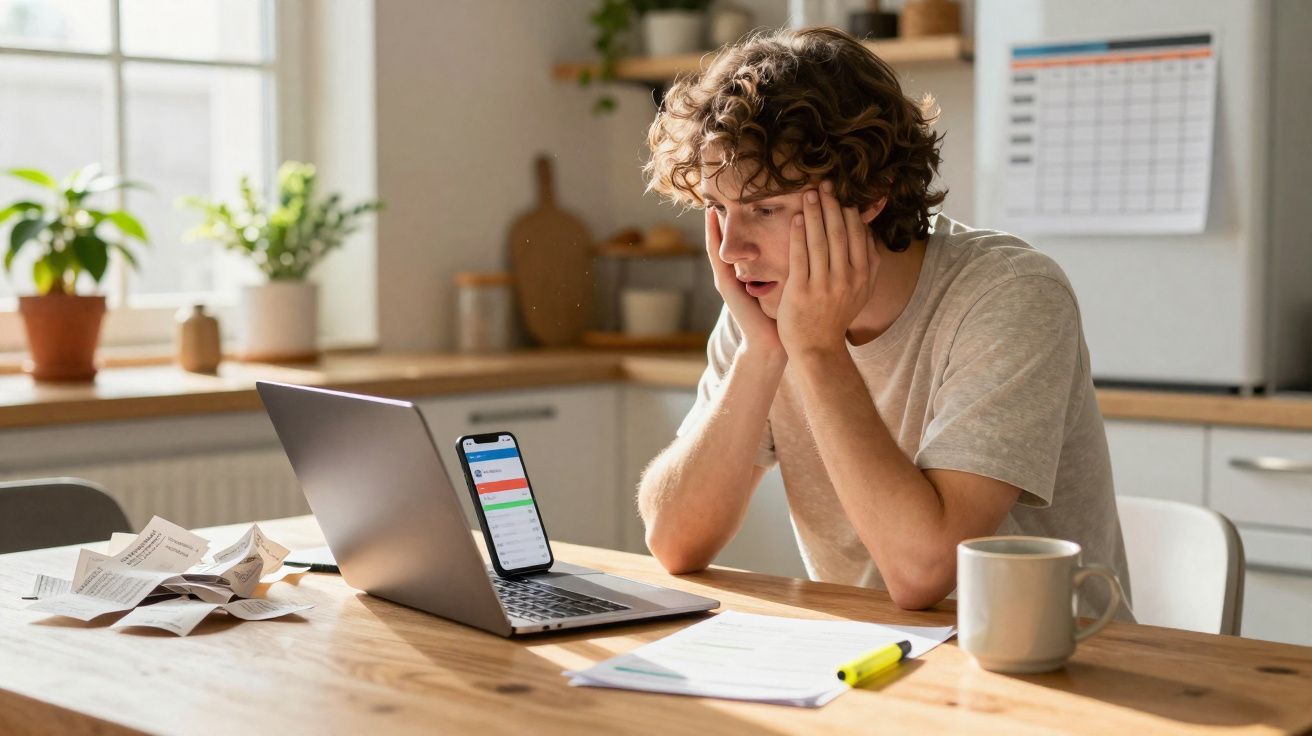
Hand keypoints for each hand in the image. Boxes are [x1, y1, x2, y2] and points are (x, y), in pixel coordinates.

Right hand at [703, 207, 782, 354]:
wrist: (772, 343)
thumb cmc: (785, 316)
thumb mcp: (789, 282)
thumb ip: (793, 264)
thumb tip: (811, 242)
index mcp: (750, 273)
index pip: (743, 241)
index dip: (743, 222)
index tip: (745, 199)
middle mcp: (736, 274)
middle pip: (728, 240)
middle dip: (724, 219)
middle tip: (719, 195)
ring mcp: (728, 280)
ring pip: (718, 246)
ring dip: (713, 226)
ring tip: (710, 204)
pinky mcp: (726, 286)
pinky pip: (716, 257)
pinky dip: (712, 239)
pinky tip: (711, 222)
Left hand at [776, 181, 879, 355]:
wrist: (817, 347)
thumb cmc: (836, 315)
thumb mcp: (862, 291)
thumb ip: (868, 263)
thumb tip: (869, 231)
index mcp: (863, 275)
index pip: (858, 235)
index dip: (850, 211)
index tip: (842, 193)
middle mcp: (847, 279)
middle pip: (840, 233)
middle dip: (832, 205)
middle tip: (825, 184)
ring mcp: (824, 285)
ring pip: (820, 241)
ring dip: (814, 214)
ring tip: (809, 194)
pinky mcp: (802, 291)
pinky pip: (801, 256)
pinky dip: (798, 235)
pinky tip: (796, 218)